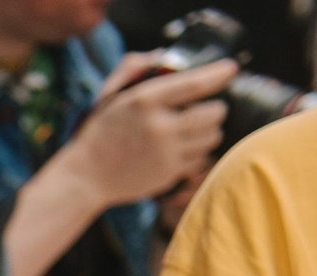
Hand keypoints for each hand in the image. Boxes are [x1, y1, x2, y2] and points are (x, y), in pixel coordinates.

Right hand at [58, 54, 237, 208]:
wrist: (85, 177)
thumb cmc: (100, 132)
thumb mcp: (110, 94)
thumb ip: (132, 67)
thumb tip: (160, 57)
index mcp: (144, 101)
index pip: (195, 84)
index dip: (218, 74)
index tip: (230, 69)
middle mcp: (159, 126)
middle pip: (213, 113)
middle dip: (216, 109)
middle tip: (208, 109)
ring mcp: (166, 152)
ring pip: (211, 137)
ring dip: (210, 131)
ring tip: (196, 130)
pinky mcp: (169, 173)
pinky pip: (200, 159)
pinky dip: (197, 152)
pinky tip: (183, 149)